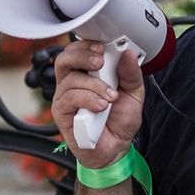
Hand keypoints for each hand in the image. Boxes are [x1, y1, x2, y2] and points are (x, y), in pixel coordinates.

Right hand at [51, 41, 144, 167]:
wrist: (116, 149)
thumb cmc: (118, 121)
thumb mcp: (133, 94)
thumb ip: (131, 74)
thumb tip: (128, 54)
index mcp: (87, 74)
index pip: (77, 51)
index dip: (86, 45)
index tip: (102, 48)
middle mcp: (72, 84)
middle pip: (64, 59)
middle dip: (83, 56)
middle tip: (100, 63)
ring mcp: (65, 98)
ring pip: (71, 80)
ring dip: (94, 86)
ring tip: (110, 97)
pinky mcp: (61, 114)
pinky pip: (69, 99)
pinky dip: (88, 99)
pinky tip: (101, 107)